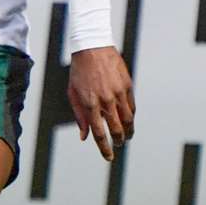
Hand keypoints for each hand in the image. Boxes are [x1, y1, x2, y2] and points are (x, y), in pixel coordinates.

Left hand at [67, 46, 134, 162]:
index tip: (108, 157)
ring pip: (129, 120)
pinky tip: (129, 120)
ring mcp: (118, 93)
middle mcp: (106, 101)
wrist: (92, 47)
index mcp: (90, 104)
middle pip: (117, 129)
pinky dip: (131, 116)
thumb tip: (85, 137)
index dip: (105, 148)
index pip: (100, 134)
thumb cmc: (79, 71)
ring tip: (127, 136)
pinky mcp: (127, 85)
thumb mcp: (73, 93)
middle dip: (118, 141)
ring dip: (129, 131)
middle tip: (118, 145)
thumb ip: (79, 116)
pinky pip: (132, 106)